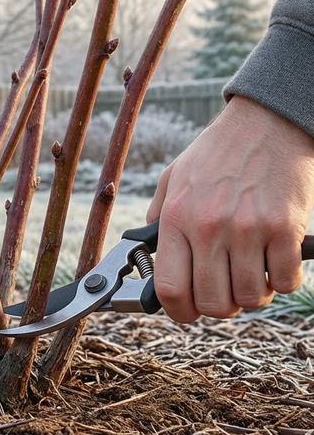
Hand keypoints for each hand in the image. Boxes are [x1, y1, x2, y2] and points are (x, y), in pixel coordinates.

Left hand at [147, 96, 313, 322]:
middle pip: (213, 303)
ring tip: (250, 272)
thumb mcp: (173, 179)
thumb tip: (147, 257)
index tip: (187, 312)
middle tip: (225, 291)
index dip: (179, 312)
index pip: (170, 289)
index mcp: (176, 218)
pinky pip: (285, 282)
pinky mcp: (286, 228)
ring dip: (252, 294)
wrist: (266, 122)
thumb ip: (158, 218)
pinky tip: (275, 260)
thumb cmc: (218, 152)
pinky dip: (282, 280)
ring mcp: (248, 229)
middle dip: (219, 306)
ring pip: (250, 298)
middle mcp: (209, 227)